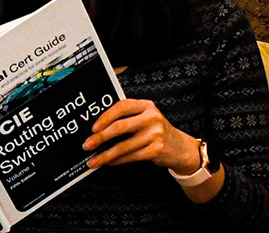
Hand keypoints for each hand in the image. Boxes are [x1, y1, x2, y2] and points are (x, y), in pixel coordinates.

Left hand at [82, 99, 200, 173]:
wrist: (180, 147)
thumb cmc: (155, 131)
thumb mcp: (145, 117)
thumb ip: (126, 117)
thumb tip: (97, 128)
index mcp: (146, 105)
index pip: (122, 106)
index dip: (105, 117)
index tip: (93, 128)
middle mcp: (152, 118)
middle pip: (120, 127)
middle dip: (100, 137)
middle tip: (87, 145)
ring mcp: (155, 134)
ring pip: (124, 146)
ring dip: (105, 154)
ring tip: (93, 160)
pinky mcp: (156, 150)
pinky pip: (131, 156)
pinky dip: (117, 160)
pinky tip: (109, 162)